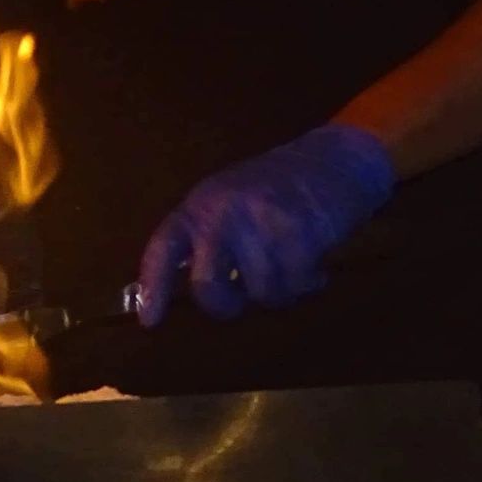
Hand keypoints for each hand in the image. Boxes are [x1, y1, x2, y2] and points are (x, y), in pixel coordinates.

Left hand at [135, 123, 393, 325]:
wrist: (330, 160)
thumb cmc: (271, 191)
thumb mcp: (224, 204)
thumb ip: (204, 242)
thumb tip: (188, 292)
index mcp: (197, 208)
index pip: (163, 250)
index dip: (154, 288)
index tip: (150, 321)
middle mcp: (221, 214)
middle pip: (207, 287)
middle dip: (225, 306)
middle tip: (241, 301)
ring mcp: (260, 221)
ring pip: (260, 292)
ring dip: (279, 291)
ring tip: (289, 267)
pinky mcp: (299, 230)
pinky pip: (296, 284)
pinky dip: (308, 283)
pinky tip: (314, 265)